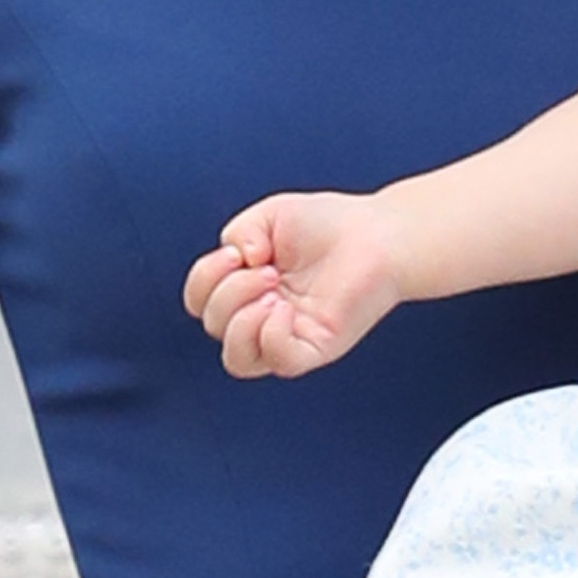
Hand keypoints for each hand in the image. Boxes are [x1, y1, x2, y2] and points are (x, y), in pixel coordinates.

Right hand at [183, 192, 407, 379]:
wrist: (377, 233)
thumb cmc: (329, 225)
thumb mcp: (268, 216)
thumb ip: (238, 232)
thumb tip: (238, 261)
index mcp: (246, 287)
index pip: (199, 302)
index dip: (204, 279)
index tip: (238, 252)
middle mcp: (262, 316)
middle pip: (214, 327)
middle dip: (230, 292)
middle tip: (270, 270)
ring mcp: (288, 335)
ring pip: (237, 360)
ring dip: (243, 322)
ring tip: (275, 293)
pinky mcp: (315, 348)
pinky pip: (279, 361)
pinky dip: (272, 336)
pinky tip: (287, 309)